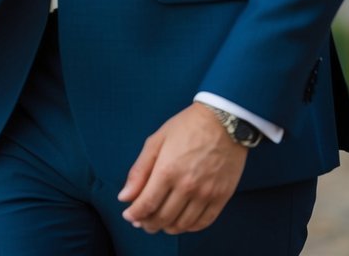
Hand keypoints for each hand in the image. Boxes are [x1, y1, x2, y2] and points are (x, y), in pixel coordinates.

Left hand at [118, 102, 247, 234]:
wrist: (223, 121)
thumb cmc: (186, 127)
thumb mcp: (156, 142)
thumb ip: (139, 171)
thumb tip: (124, 197)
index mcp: (167, 170)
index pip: (147, 204)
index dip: (135, 214)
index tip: (129, 217)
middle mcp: (187, 186)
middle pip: (163, 217)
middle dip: (148, 223)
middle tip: (142, 223)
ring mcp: (207, 193)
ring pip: (183, 223)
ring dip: (168, 228)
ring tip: (160, 224)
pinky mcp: (223, 196)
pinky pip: (204, 221)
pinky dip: (190, 227)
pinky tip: (182, 223)